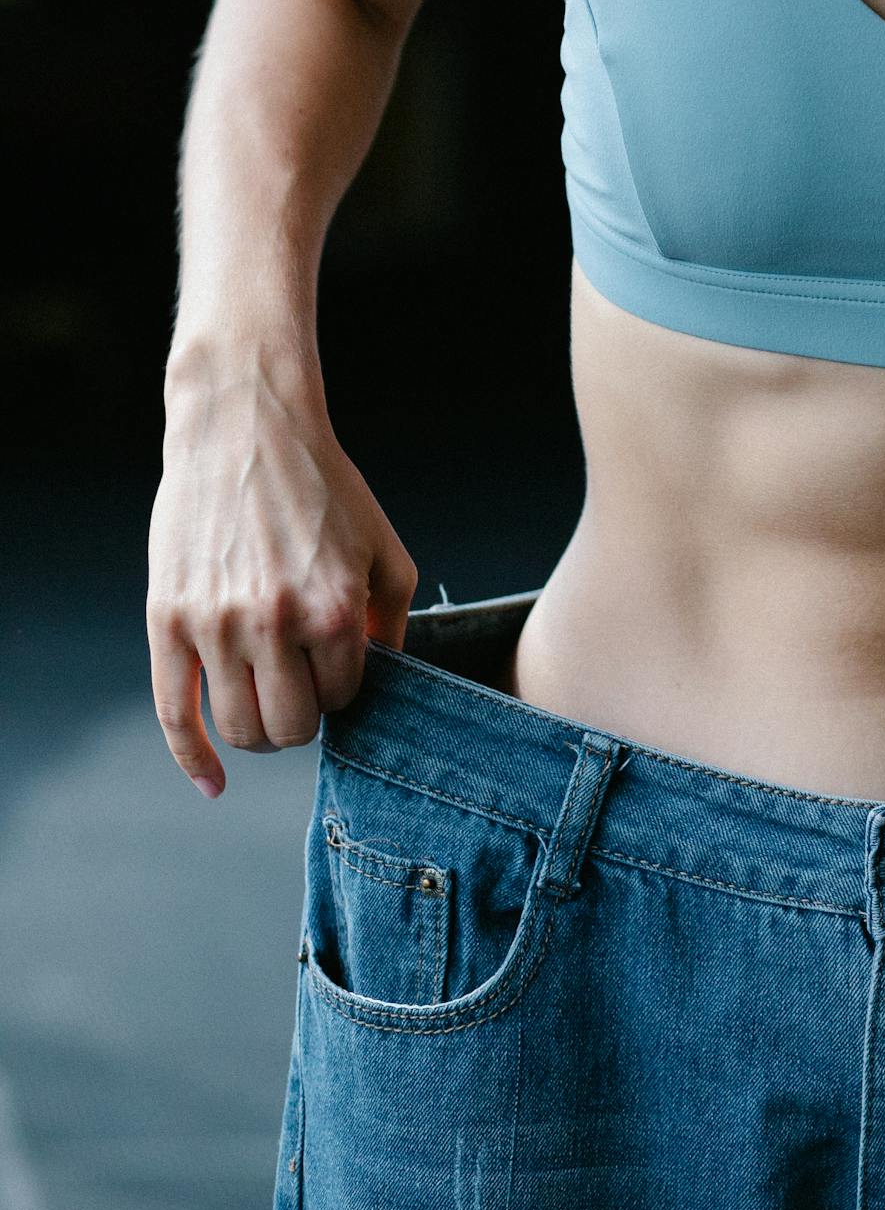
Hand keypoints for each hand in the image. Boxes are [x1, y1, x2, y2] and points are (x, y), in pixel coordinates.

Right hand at [147, 360, 417, 800]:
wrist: (245, 426)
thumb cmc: (321, 484)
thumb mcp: (383, 546)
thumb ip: (391, 620)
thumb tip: (382, 680)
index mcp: (333, 607)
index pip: (344, 698)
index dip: (343, 688)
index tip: (335, 663)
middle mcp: (274, 622)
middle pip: (290, 728)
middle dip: (303, 716)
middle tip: (302, 686)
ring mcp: (215, 624)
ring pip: (238, 729)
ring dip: (258, 730)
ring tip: (267, 700)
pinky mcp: (167, 620)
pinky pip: (173, 715)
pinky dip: (193, 759)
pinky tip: (212, 782)